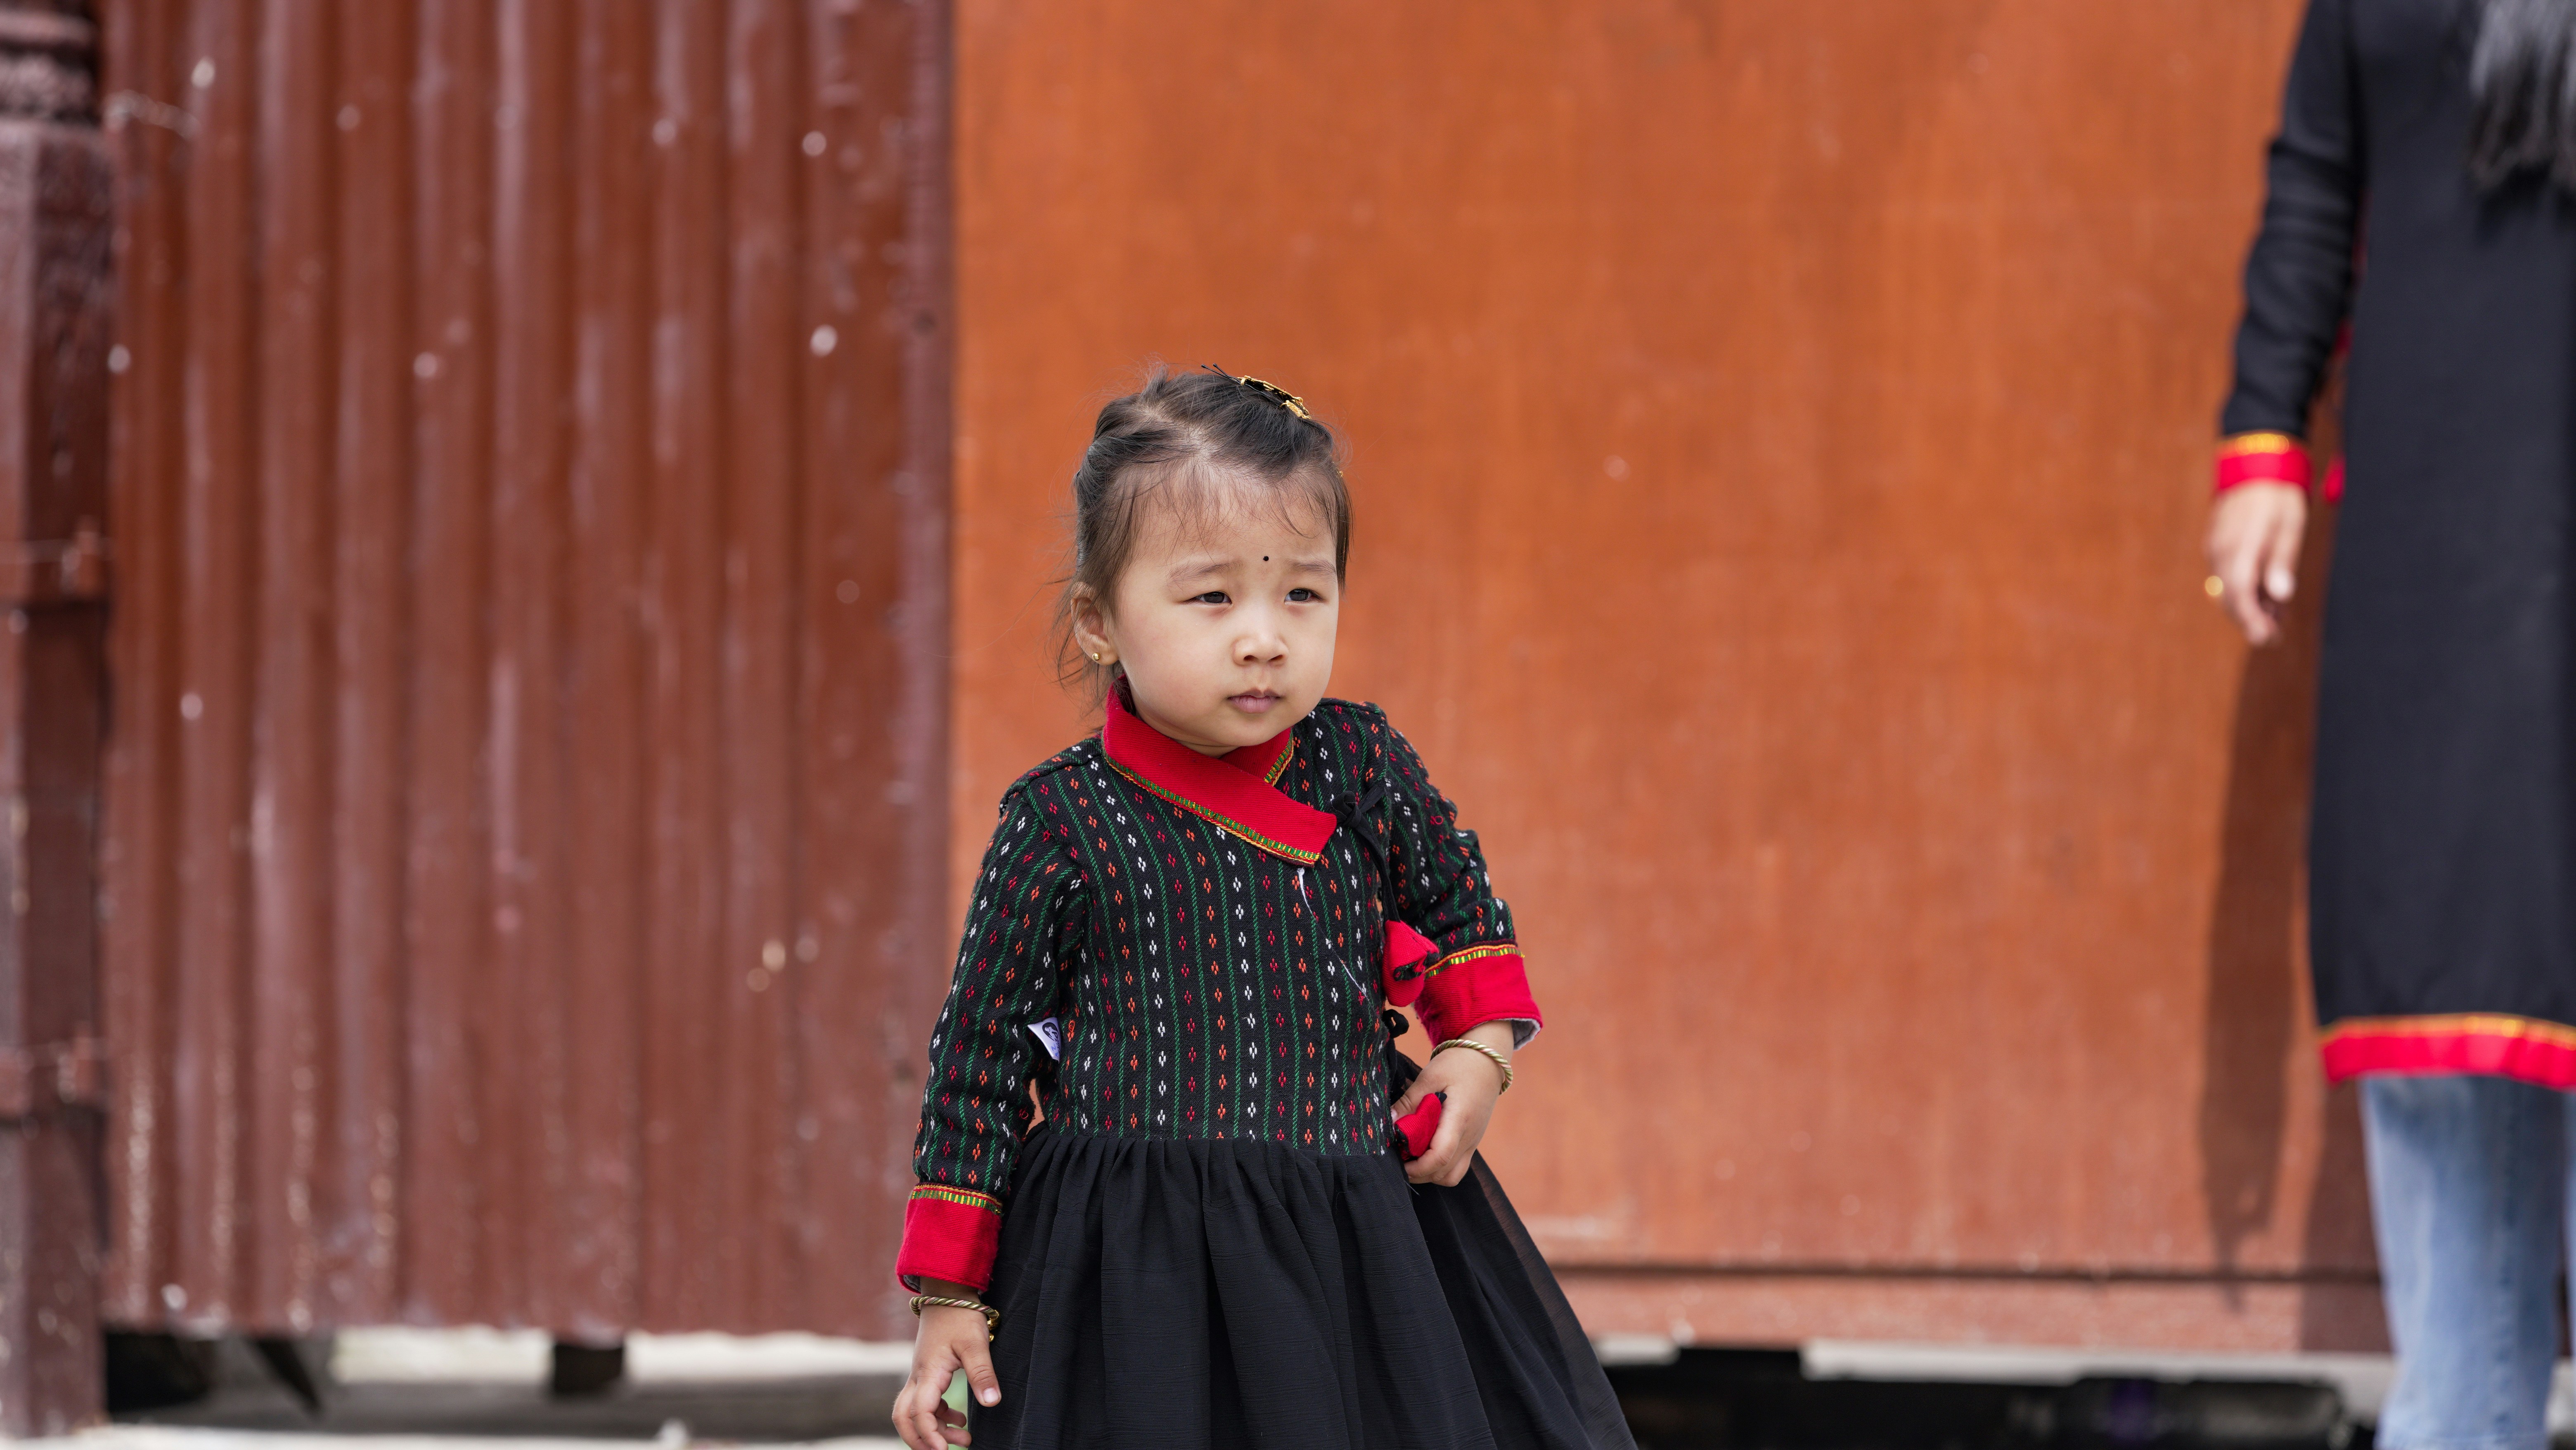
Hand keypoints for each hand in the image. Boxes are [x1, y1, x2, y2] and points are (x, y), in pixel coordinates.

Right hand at [892, 1281, 998, 1449]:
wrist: (947, 1293)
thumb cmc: (960, 1316)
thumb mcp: (976, 1344)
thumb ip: (983, 1374)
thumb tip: (991, 1403)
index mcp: (928, 1373)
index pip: (919, 1413)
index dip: (929, 1434)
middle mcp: (918, 1377)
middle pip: (903, 1417)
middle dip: (919, 1439)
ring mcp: (920, 1375)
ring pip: (913, 1412)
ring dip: (933, 1429)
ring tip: (963, 1439)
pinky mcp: (927, 1372)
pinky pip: (925, 1402)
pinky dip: (938, 1416)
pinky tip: (959, 1419)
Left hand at [1394, 1021, 1513, 1186]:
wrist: (1488, 1061)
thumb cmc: (1458, 1065)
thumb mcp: (1430, 1077)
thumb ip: (1409, 1102)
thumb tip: (1388, 1122)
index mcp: (1459, 1119)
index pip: (1440, 1156)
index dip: (1417, 1166)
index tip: (1399, 1161)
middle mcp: (1470, 1137)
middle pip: (1444, 1173)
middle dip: (1419, 1173)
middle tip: (1399, 1158)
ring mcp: (1474, 1142)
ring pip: (1452, 1176)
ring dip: (1430, 1174)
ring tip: (1412, 1157)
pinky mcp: (1473, 1142)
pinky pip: (1457, 1167)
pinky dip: (1440, 1168)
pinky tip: (1425, 1153)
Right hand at [2204, 482, 2307, 645]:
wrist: (2255, 466)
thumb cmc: (2278, 497)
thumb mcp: (2289, 526)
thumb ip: (2282, 561)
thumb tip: (2281, 596)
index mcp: (2241, 545)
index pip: (2240, 591)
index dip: (2252, 618)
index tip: (2266, 638)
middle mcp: (2221, 551)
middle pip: (2229, 597)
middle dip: (2250, 621)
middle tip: (2274, 637)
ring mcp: (2215, 549)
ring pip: (2225, 590)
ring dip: (2247, 608)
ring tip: (2275, 617)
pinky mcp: (2216, 547)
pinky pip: (2225, 577)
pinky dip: (2243, 591)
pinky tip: (2263, 594)